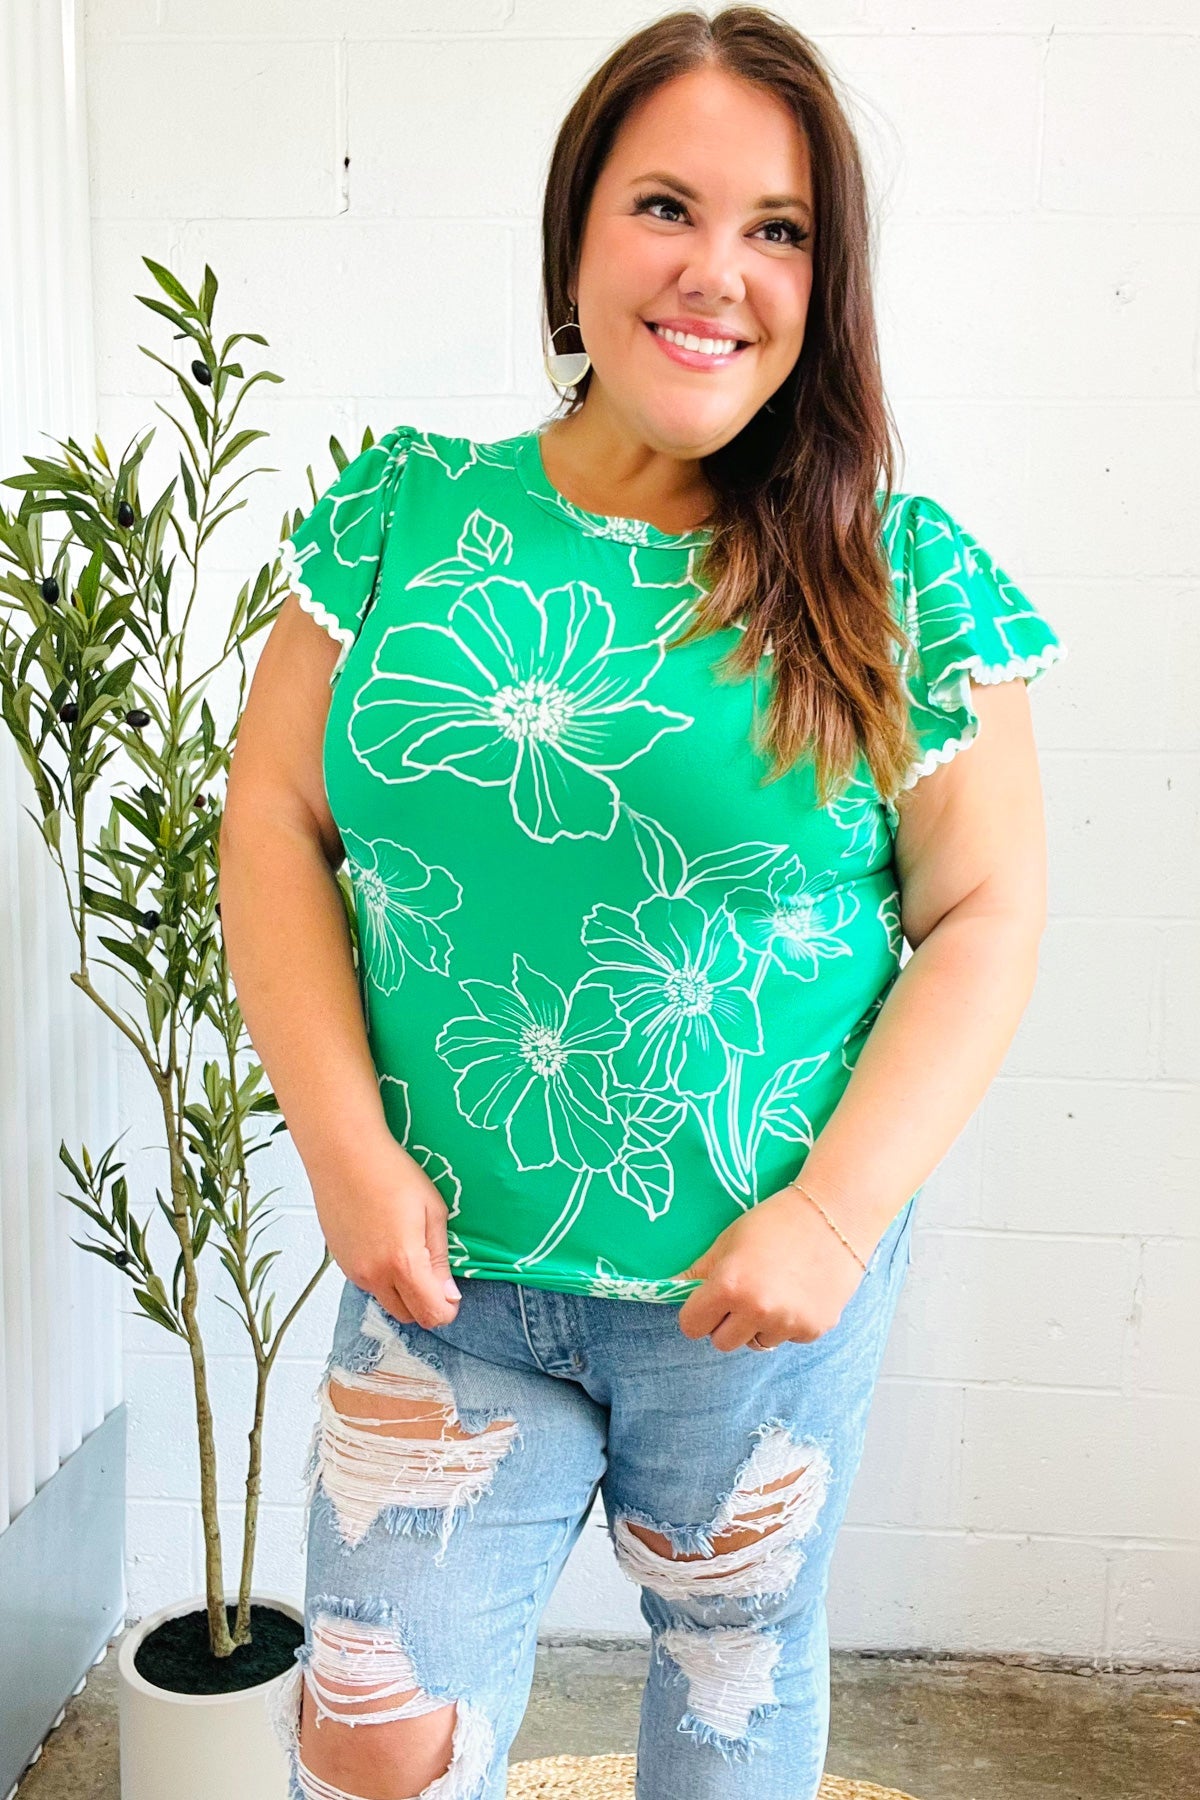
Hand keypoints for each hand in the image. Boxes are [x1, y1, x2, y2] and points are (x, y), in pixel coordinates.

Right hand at [310, 1137, 461, 1329]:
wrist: (344, 1153)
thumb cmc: (391, 1173)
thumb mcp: (433, 1211)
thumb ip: (441, 1258)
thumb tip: (449, 1294)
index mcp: (403, 1263)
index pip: (431, 1314)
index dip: (448, 1308)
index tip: (452, 1292)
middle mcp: (374, 1274)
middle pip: (407, 1316)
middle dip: (425, 1304)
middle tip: (434, 1273)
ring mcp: (353, 1270)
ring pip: (385, 1300)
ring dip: (401, 1290)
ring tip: (407, 1249)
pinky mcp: (339, 1262)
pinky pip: (367, 1283)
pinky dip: (381, 1276)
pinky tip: (384, 1242)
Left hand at [671, 1184, 871, 1351]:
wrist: (835, 1215)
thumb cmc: (775, 1221)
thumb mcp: (728, 1240)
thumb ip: (699, 1272)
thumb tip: (670, 1290)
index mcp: (730, 1286)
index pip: (692, 1326)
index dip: (697, 1313)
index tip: (706, 1302)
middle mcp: (757, 1310)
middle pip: (722, 1342)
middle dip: (725, 1323)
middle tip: (741, 1296)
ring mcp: (788, 1323)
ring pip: (756, 1343)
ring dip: (758, 1325)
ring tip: (774, 1290)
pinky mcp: (814, 1329)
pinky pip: (787, 1338)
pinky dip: (788, 1323)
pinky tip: (798, 1293)